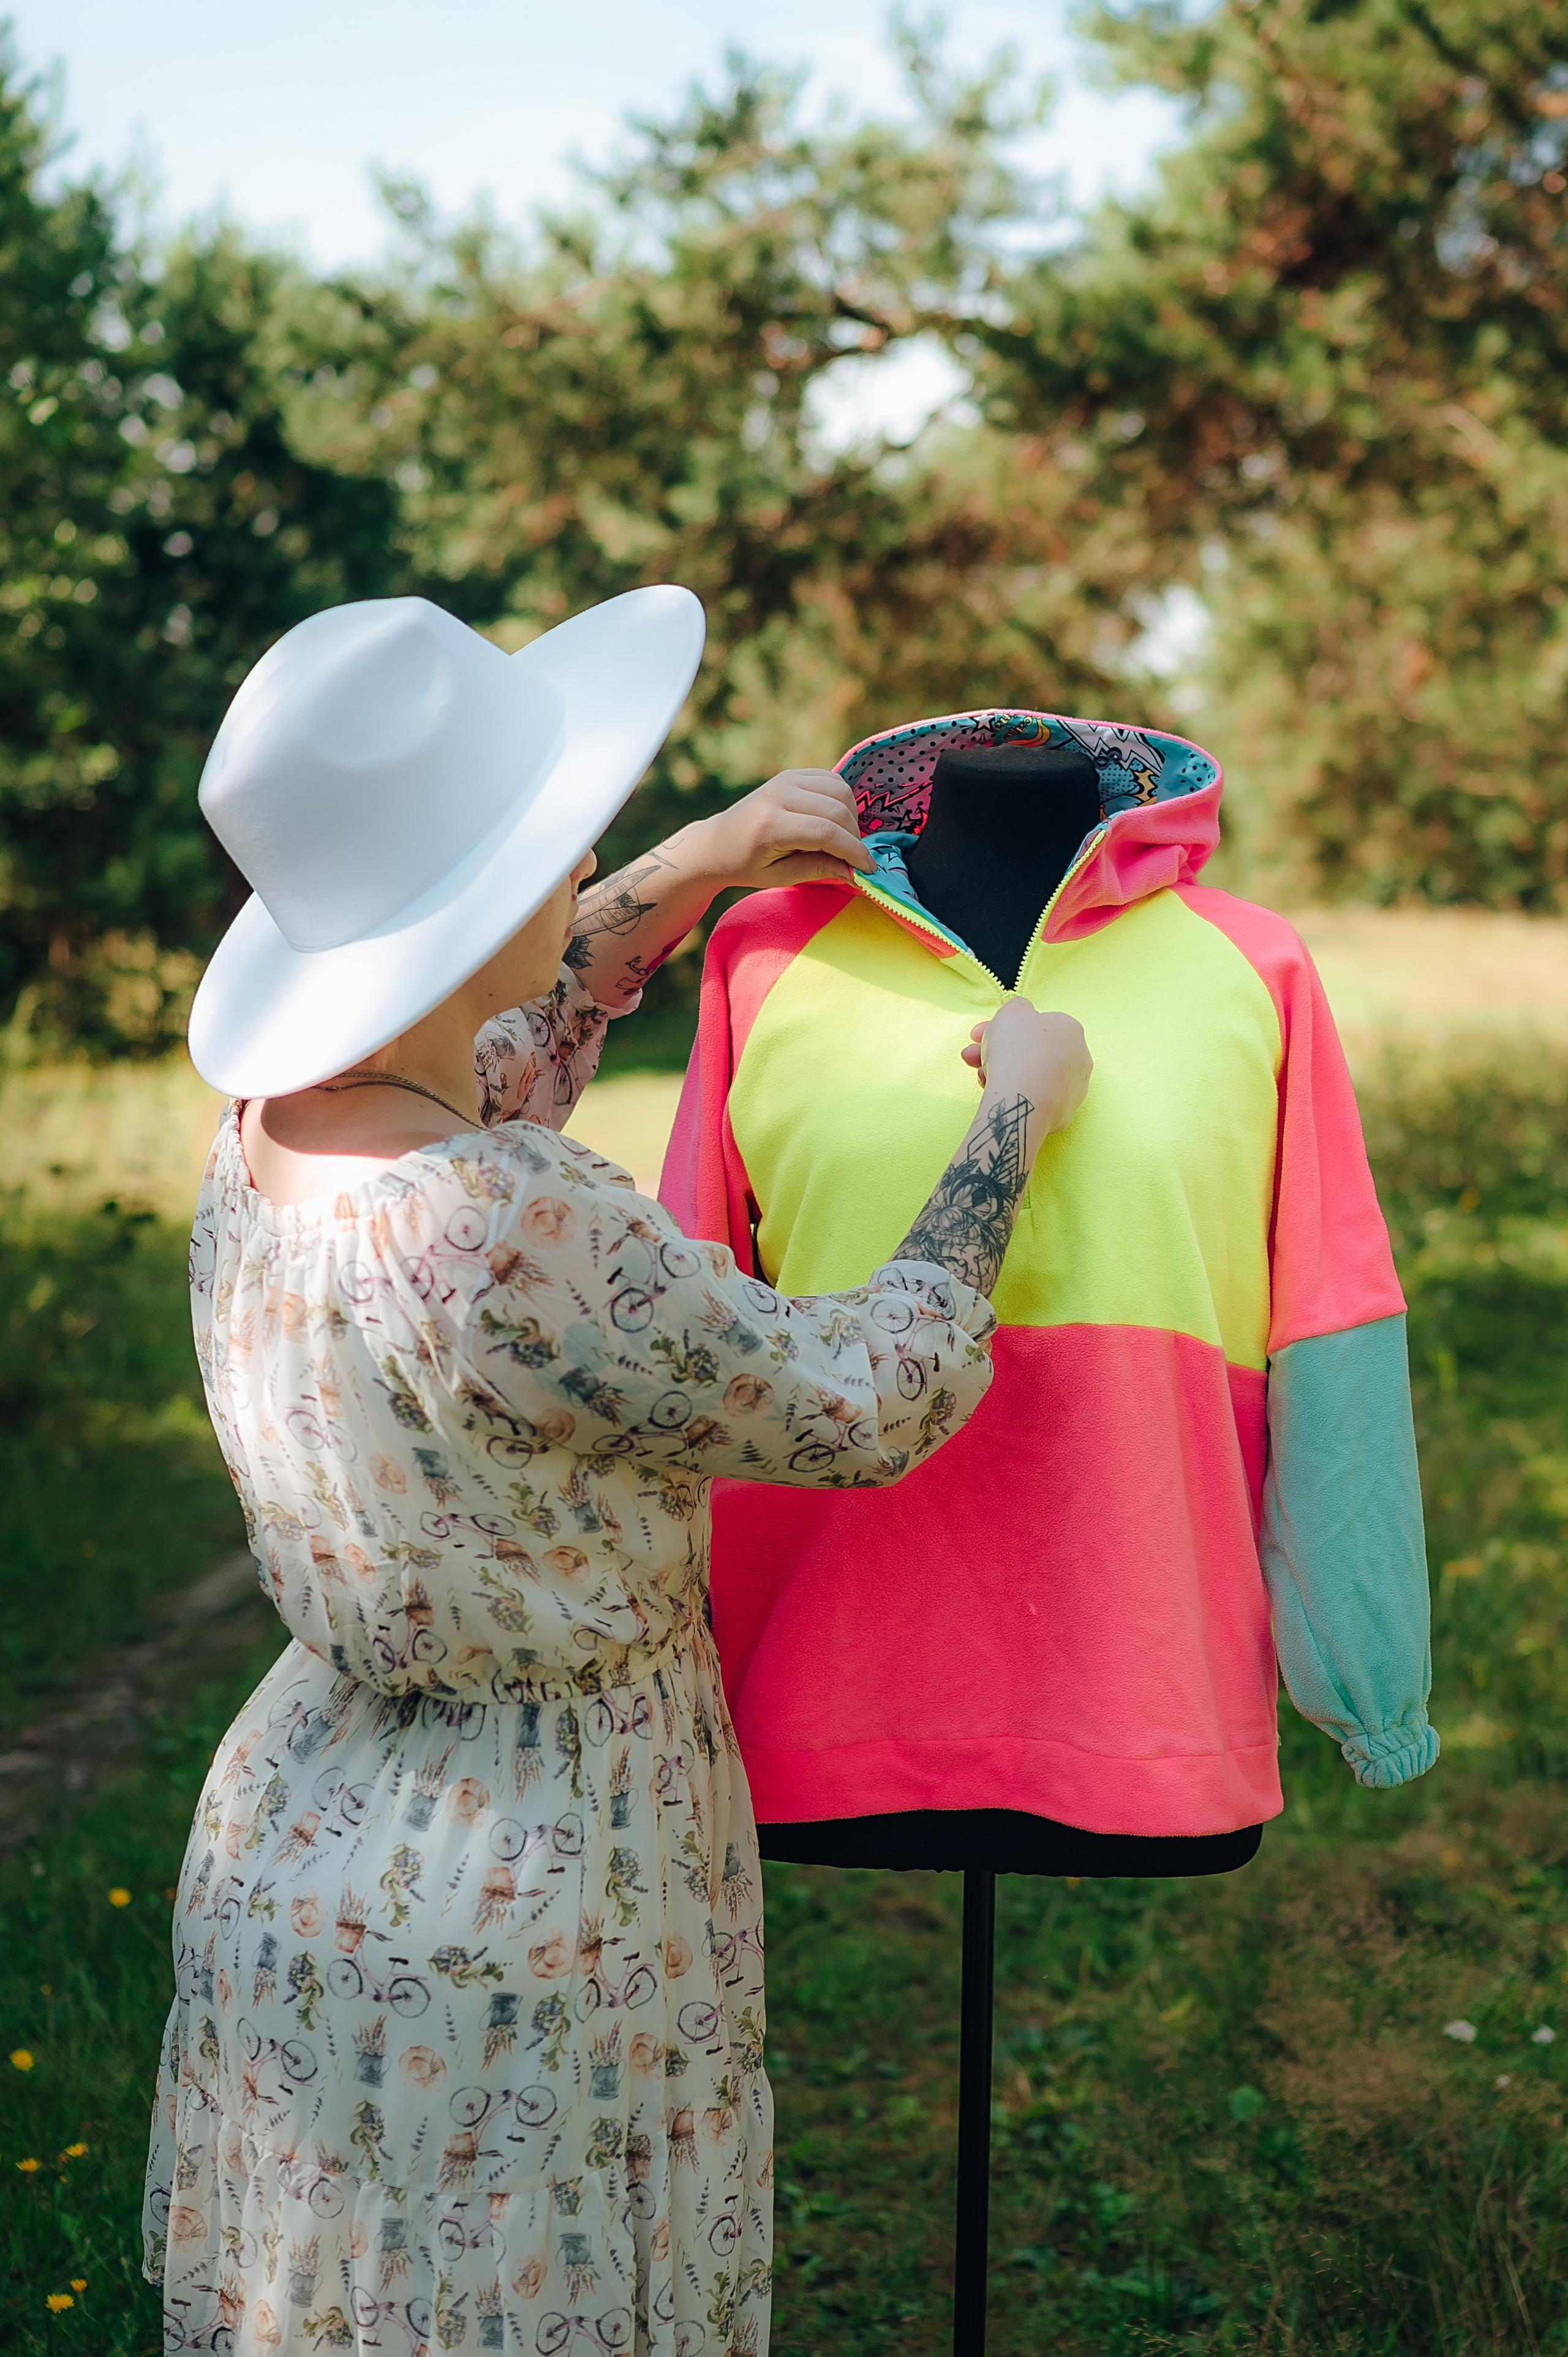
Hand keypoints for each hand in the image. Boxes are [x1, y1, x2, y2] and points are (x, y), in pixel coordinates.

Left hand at [689, 769, 874, 889]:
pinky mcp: (791, 774)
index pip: (826, 833)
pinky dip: (842, 801)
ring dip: (851, 817)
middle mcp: (779, 794)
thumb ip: (818, 870)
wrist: (717, 842)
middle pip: (837, 810)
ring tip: (843, 840)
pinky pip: (832, 780)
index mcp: (771, 825)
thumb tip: (856, 873)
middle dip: (854, 838)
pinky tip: (835, 821)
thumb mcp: (779, 877)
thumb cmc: (746, 865)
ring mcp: (785, 779)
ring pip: (840, 790)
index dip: (853, 852)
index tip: (868, 870)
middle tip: (853, 859)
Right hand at [962, 998, 1091, 1136]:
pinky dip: (1015, 1092)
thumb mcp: (1010, 1013)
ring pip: (1031, 1075)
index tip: (980, 1034)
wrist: (1023, 1101)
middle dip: (998, 1051)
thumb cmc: (1017, 1051)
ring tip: (980, 1075)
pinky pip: (1034, 1097)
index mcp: (1070, 1029)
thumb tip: (1022, 1009)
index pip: (1035, 1024)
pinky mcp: (1064, 1113)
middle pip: (1031, 1051)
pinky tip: (995, 1091)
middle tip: (972, 1055)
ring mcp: (1073, 1088)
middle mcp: (1079, 1057)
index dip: (1004, 1027)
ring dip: (1001, 1071)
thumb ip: (1017, 1006)